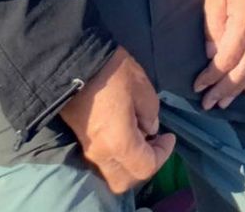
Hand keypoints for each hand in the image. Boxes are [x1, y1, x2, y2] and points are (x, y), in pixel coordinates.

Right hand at [59, 47, 174, 194]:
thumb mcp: (142, 87)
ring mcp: (88, 150)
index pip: (146, 166)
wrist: (74, 62)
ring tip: (141, 139)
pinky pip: (102, 163)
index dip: (163, 154)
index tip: (170, 136)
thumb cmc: (113, 72)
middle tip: (155, 145)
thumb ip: (151, 114)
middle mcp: (101, 153)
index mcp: (119, 142)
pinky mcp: (80, 142)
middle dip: (145, 168)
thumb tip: (150, 129)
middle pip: (125, 181)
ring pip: (111, 175)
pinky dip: (117, 158)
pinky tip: (125, 136)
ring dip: (130, 165)